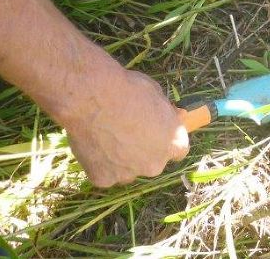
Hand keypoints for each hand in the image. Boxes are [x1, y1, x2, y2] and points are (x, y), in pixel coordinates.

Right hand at [62, 67, 189, 187]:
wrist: (92, 98)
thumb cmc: (130, 90)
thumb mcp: (158, 95)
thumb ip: (166, 112)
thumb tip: (175, 116)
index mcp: (174, 144)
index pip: (177, 149)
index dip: (166, 140)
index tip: (157, 132)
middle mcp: (154, 165)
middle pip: (152, 162)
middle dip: (144, 151)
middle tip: (128, 132)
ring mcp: (128, 175)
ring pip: (127, 170)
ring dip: (122, 159)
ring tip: (108, 136)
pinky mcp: (103, 179)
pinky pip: (104, 172)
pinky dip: (100, 162)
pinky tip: (94, 144)